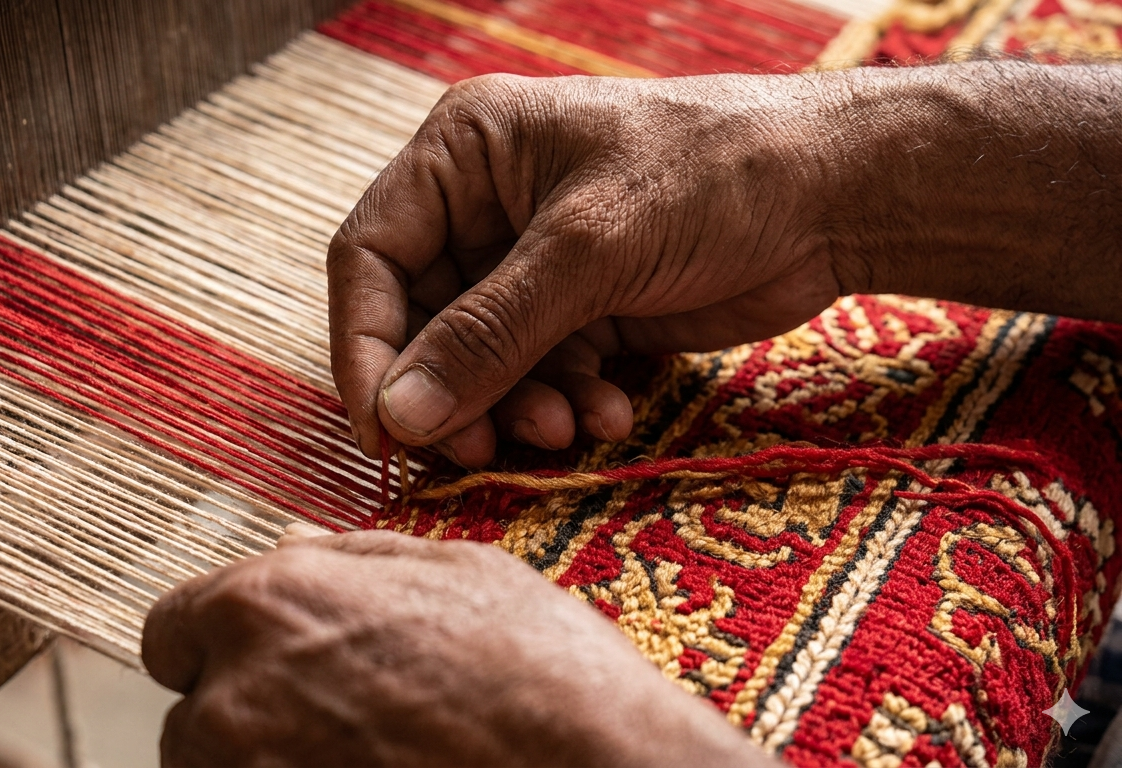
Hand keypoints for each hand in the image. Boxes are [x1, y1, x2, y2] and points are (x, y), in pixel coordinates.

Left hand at [142, 524, 776, 767]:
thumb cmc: (542, 673)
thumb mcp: (458, 572)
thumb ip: (350, 557)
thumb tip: (289, 545)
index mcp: (268, 603)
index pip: (173, 630)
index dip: (218, 645)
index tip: (263, 664)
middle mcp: (236, 697)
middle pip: (191, 717)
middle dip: (245, 716)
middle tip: (335, 723)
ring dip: (267, 766)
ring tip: (362, 760)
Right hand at [328, 72, 843, 466]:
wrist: (838, 193)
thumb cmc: (714, 174)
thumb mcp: (589, 250)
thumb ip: (488, 335)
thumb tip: (398, 415)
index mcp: (464, 152)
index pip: (372, 257)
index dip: (367, 346)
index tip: (384, 428)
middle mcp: (485, 205)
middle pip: (422, 320)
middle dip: (452, 390)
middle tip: (477, 448)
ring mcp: (533, 262)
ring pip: (480, 360)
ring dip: (514, 405)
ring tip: (565, 429)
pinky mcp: (581, 308)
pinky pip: (539, 374)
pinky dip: (566, 402)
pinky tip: (612, 410)